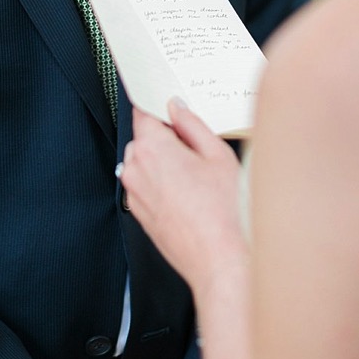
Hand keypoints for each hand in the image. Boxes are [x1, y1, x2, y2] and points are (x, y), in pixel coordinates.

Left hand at [120, 99, 247, 292]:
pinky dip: (162, 181)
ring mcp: (135, 194)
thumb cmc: (222, 212)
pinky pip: (146, 184)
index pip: (143, 112)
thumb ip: (193, 125)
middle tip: (196, 142)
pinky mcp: (140, 213)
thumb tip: (179, 109)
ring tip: (197, 172)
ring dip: (163, 159)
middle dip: (165, 135)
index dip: (155, 104)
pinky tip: (190, 191)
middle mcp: (136, 170)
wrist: (217, 258)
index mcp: (152, 149)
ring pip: (143, 162)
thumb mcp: (217, 155)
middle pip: (143, 138)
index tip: (166, 100)